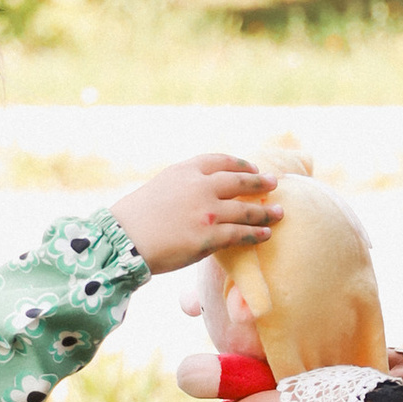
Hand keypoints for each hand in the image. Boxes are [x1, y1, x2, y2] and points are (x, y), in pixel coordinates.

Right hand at [108, 155, 282, 276]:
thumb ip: (183, 185)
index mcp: (185, 170)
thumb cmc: (135, 218)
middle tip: (274, 184)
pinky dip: (257, 233)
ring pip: (246, 209)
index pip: (220, 161)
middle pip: (239, 181)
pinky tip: (266, 234)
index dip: (240, 164)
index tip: (253, 168)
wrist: (122, 240)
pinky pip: (241, 234)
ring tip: (280, 213)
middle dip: (260, 182)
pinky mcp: (210, 237)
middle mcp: (200, 186)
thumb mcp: (159, 187)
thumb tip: (202, 192)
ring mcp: (207, 211)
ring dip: (266, 211)